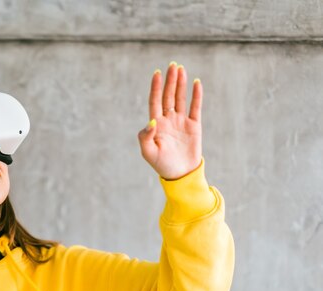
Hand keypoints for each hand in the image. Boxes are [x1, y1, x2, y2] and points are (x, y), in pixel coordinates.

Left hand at [137, 62, 202, 179]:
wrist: (180, 174)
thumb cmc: (161, 164)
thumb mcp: (148, 152)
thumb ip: (145, 137)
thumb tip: (151, 121)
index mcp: (155, 124)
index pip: (155, 101)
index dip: (155, 87)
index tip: (157, 73)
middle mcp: (168, 119)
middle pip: (168, 95)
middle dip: (170, 81)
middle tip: (172, 65)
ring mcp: (181, 121)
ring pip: (180, 98)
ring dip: (180, 84)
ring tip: (180, 69)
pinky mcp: (194, 125)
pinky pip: (195, 107)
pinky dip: (196, 95)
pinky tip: (196, 82)